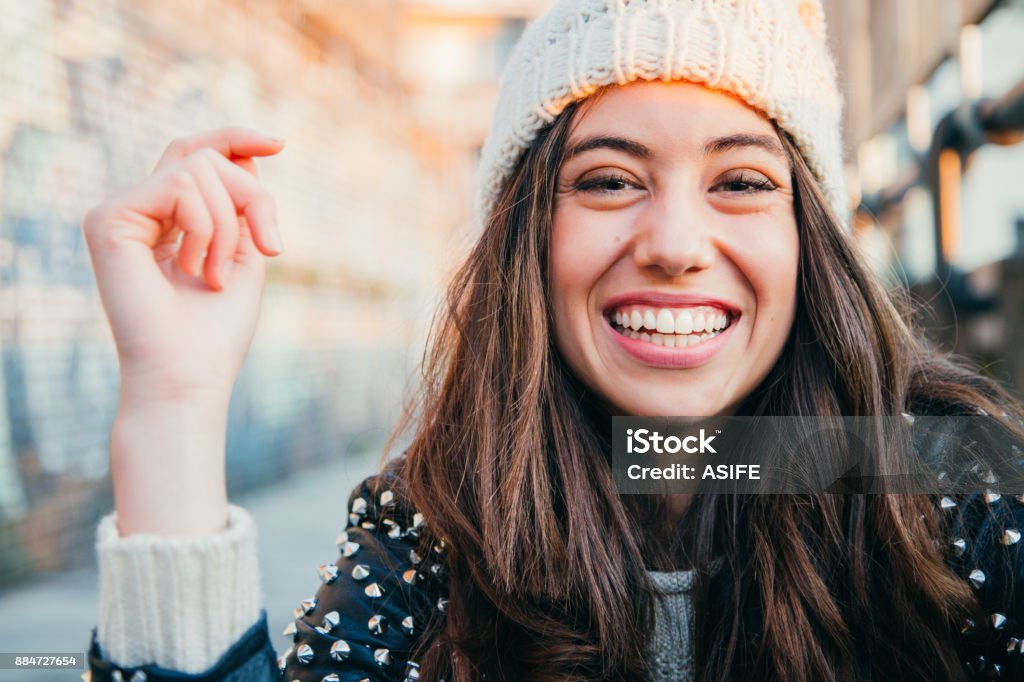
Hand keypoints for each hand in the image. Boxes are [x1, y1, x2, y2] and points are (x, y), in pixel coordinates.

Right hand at [82, 127, 284, 400]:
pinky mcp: (108, 219)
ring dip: (230, 224)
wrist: (188, 374)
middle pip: (203, 156)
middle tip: (268, 246)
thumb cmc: (217, 329)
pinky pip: (180, 185)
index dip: (235, 140)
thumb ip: (241, 203)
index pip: (195, 157)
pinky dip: (206, 227)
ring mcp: (120, 214)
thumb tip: (245, 153)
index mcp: (168, 221)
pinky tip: (196, 270)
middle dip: (251, 195)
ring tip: (217, 276)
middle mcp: (140, 213)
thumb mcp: (245, 253)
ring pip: (197, 167)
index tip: (279, 143)